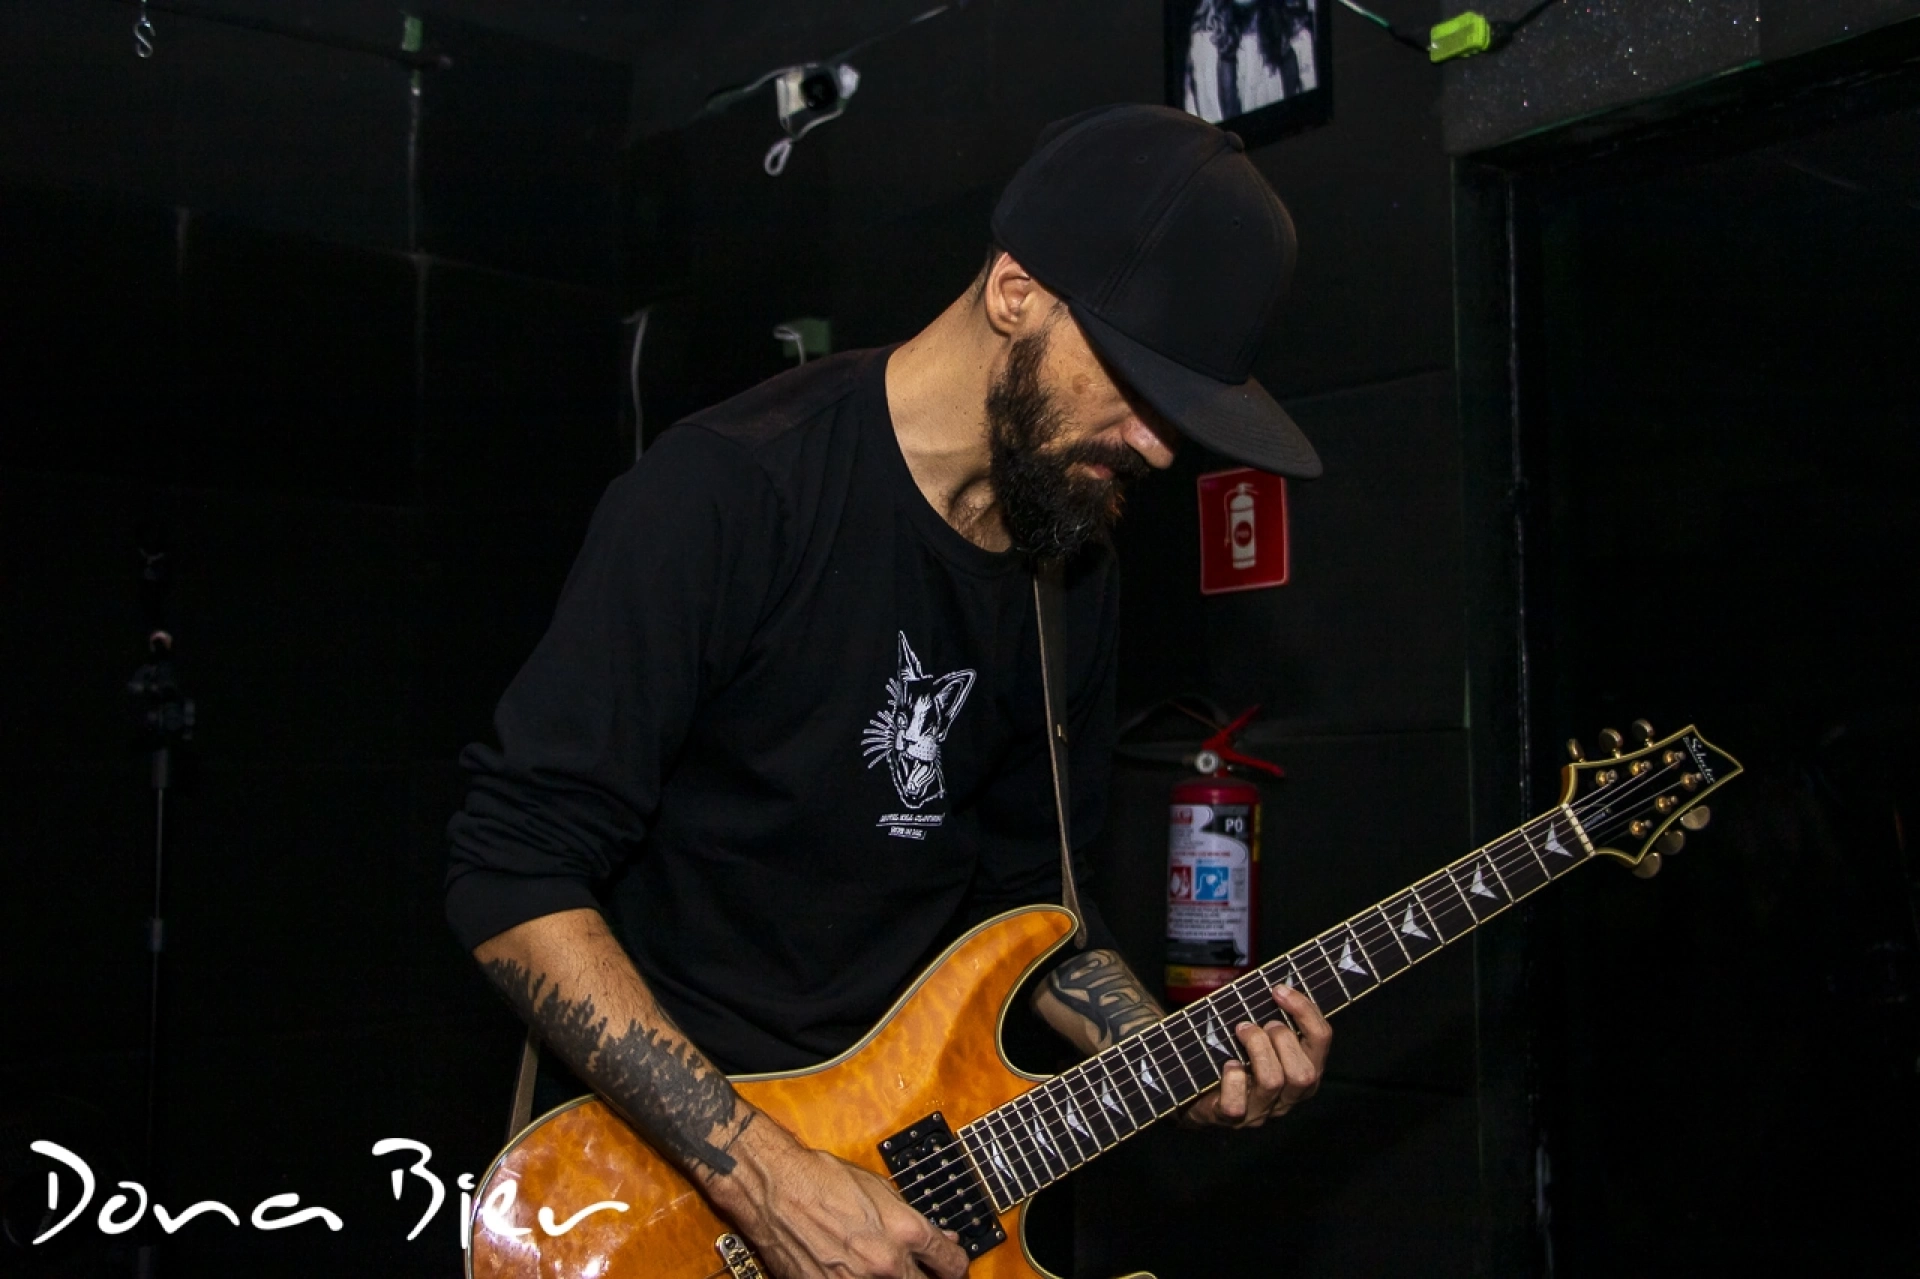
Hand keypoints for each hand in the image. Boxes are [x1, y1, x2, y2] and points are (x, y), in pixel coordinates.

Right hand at [710, 1114, 969, 1278]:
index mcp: (905, 1231)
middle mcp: (885, 1263)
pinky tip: (856, 1273)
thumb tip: (939, 1236)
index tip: (953, 1265)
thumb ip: (912, 1218)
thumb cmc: (821, 1178)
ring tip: (885, 1271)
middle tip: (923, 1272)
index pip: (951, 1262)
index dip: (956, 1264)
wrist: (775, 1186)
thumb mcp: (879, 1189)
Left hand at [1180, 983, 1329, 1127]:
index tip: (1279, 989)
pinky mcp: (1231, 1119)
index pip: (1321, 1039)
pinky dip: (1231, 1078)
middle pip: (1305, 1072)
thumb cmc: (1232, 1050)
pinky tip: (1228, 1064)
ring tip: (1240, 1032)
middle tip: (1255, 1023)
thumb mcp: (1258, 1031)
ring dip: (1256, 1047)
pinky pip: (1237, 1104)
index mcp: (1305, 1070)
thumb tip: (1277, 984)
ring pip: (1273, 1081)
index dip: (1304, 1010)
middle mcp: (1288, 1096)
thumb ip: (1272, 1013)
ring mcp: (1261, 1111)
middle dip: (1280, 1037)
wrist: (1194, 1088)